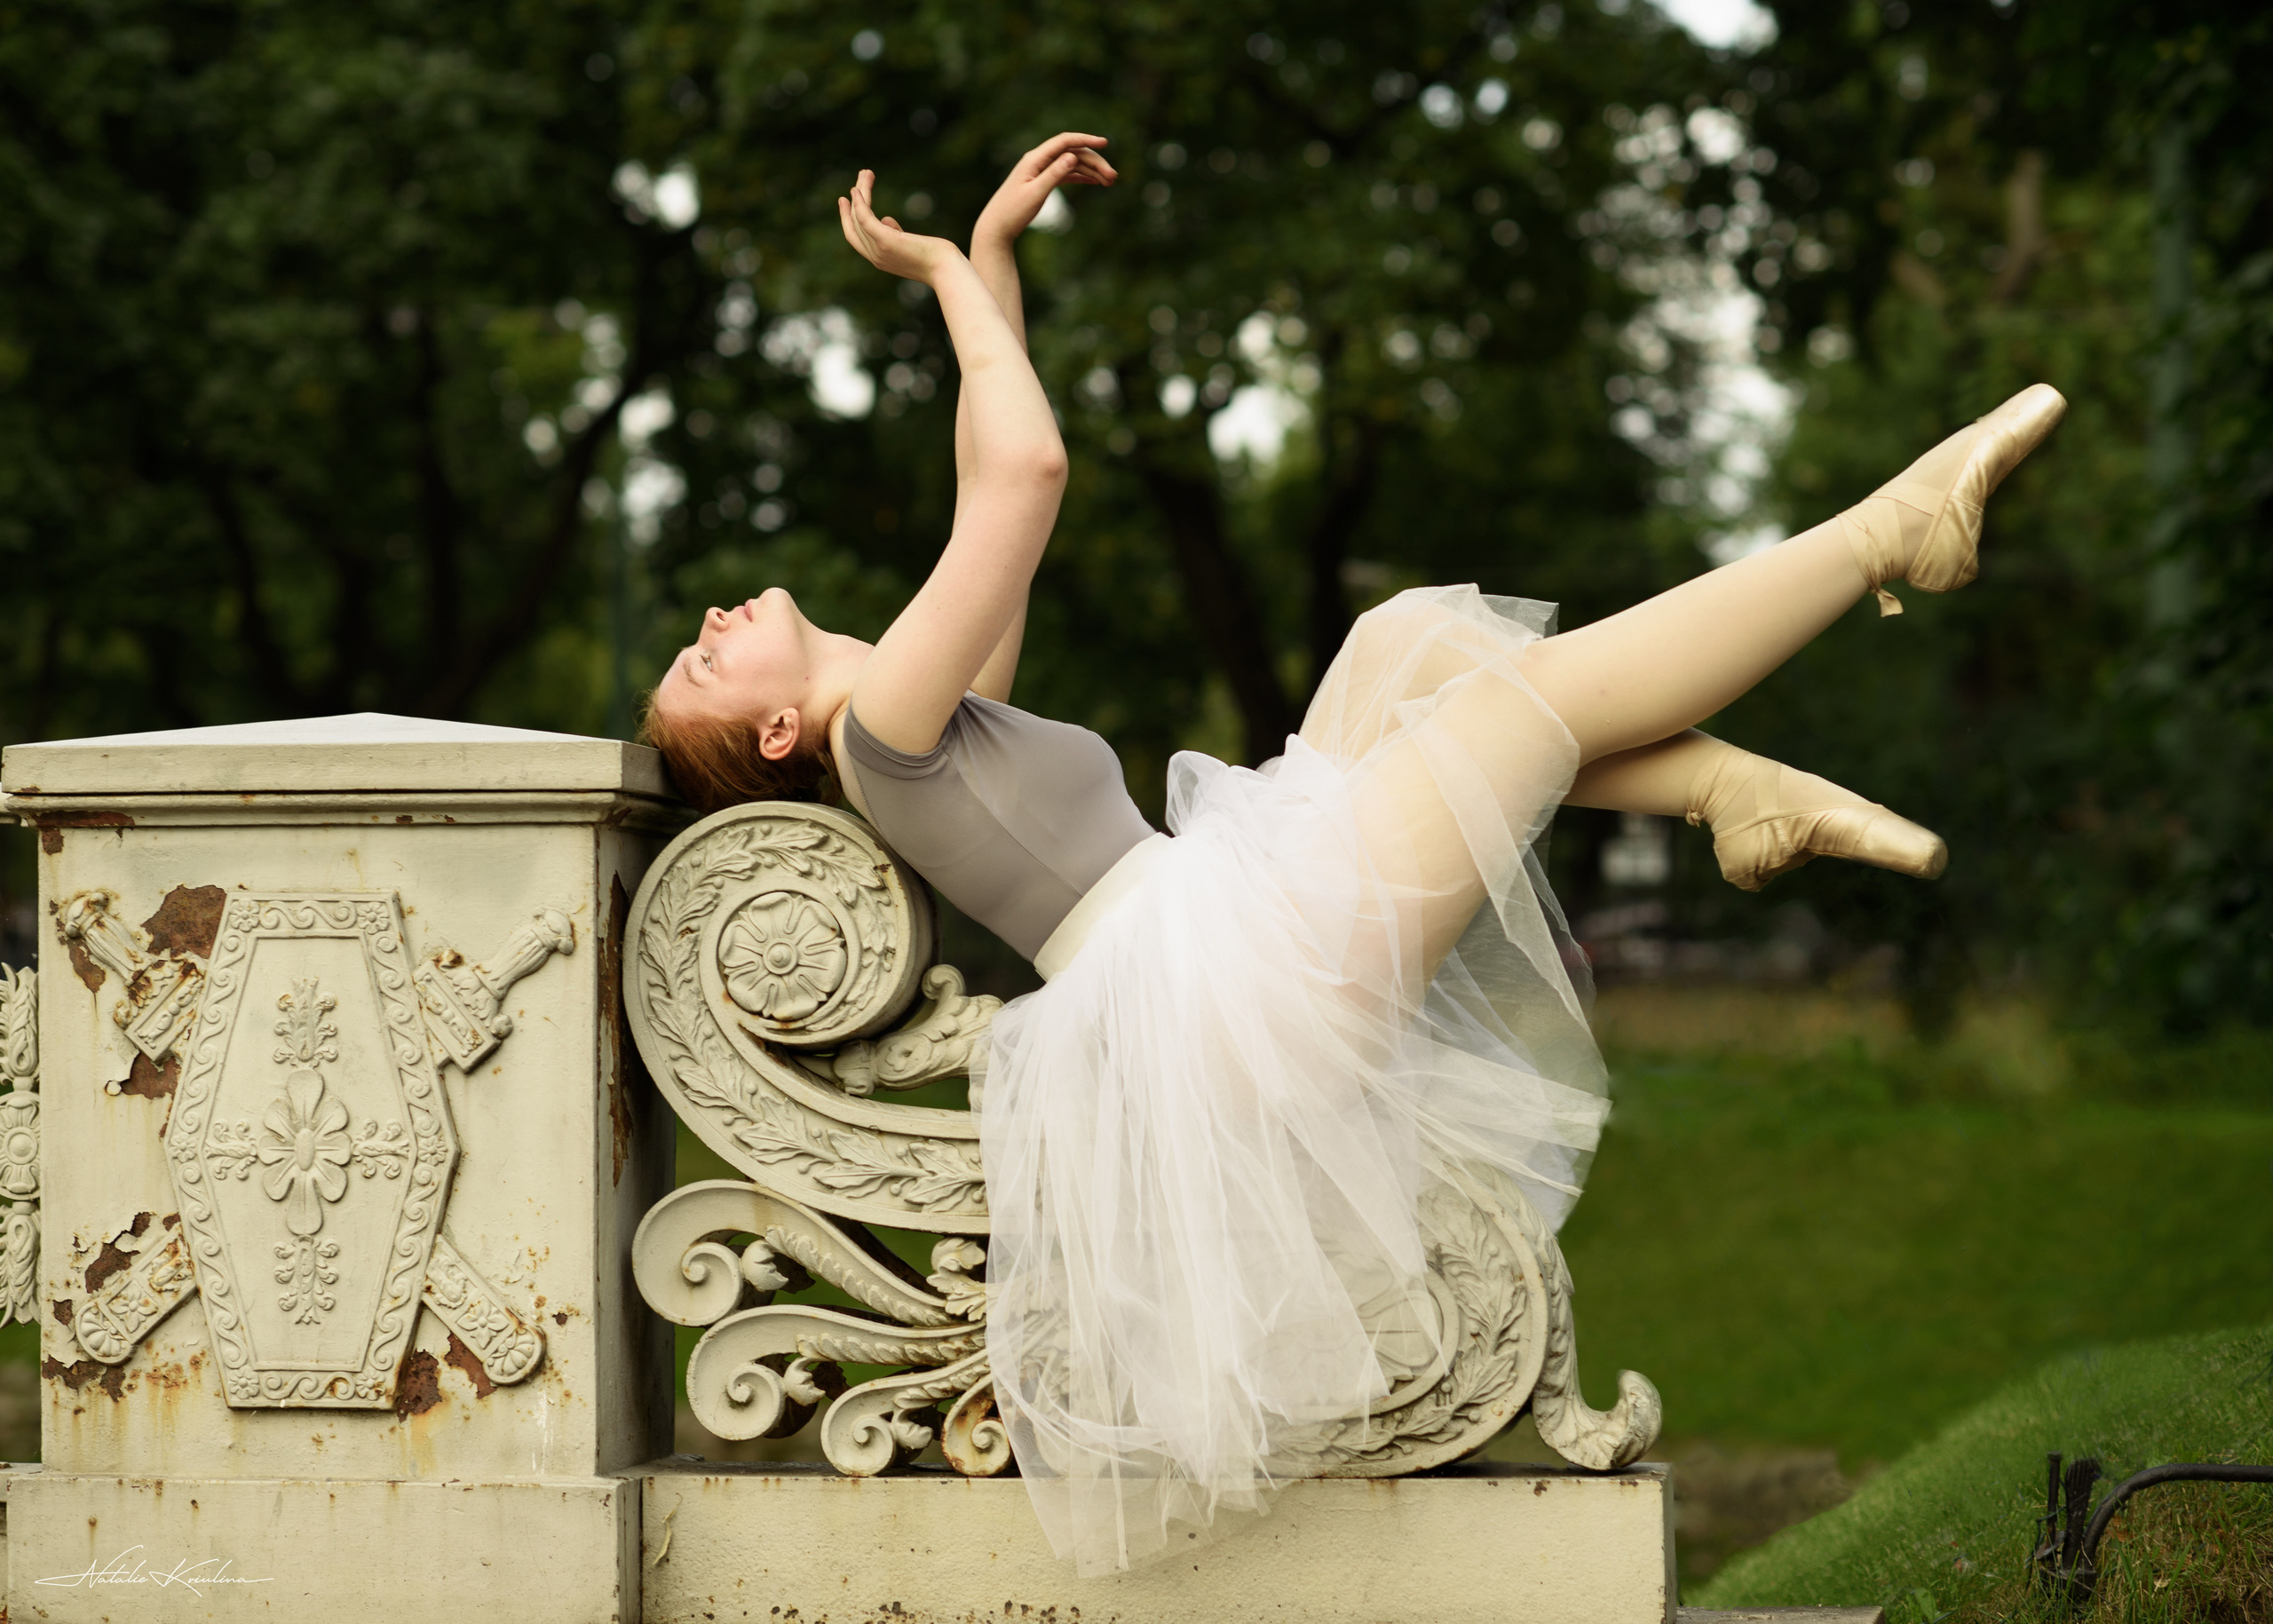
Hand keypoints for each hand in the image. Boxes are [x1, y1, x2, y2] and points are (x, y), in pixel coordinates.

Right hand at [838, 169, 962, 283]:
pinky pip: (865, 218)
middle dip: (854, 199)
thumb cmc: (937, 258)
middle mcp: (875, 257)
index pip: (856, 237)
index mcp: (880, 259)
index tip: (848, 198)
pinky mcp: (886, 241)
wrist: (948, 270)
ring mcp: (879, 250)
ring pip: (859, 217)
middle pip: (855, 224)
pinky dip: (860, 203)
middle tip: (860, 177)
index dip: (849, 217)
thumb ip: (896, 234)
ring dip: (861, 192)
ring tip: (865, 173)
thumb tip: (886, 219)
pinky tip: (859, 189)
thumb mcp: (913, 245)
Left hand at [973, 132, 1115, 247]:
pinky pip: (1067, 174)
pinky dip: (1082, 177)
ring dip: (1091, 171)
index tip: (1105, 143)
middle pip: (1072, 153)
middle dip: (1095, 162)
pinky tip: (1096, 182)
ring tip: (1110, 182)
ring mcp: (1041, 170)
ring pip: (1072, 164)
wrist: (996, 228)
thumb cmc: (1013, 212)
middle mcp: (1038, 160)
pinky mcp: (1043, 181)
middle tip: (1113, 178)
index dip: (1086, 140)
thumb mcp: (1035, 194)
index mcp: (1035, 159)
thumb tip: (1072, 156)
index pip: (1065, 142)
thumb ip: (1054, 174)